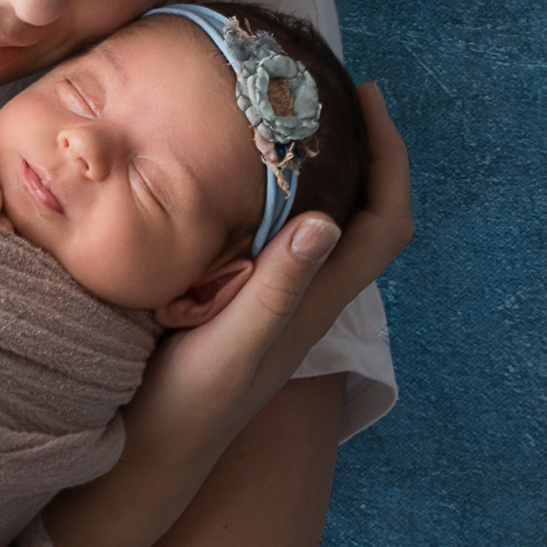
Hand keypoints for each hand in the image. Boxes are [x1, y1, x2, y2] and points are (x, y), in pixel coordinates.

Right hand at [123, 81, 411, 465]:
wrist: (155, 453)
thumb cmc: (190, 403)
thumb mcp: (234, 342)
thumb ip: (278, 288)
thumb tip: (328, 222)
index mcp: (316, 301)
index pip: (384, 222)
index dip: (392, 158)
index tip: (366, 97)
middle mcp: (309, 298)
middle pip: (366, 216)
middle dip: (366, 151)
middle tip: (331, 93)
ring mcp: (279, 303)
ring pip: (327, 225)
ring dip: (325, 170)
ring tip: (292, 120)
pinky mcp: (246, 305)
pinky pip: (284, 237)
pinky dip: (281, 195)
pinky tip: (240, 179)